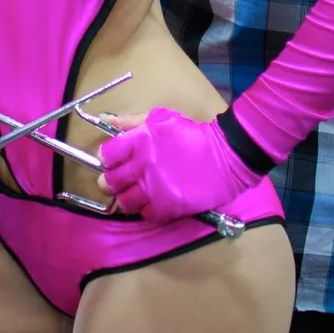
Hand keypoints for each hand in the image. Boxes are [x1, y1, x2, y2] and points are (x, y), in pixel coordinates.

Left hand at [98, 107, 259, 222]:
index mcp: (139, 141)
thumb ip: (133, 121)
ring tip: (135, 193)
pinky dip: (145, 210)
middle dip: (110, 181)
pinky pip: (145, 214)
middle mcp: (143, 165)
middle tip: (120, 180)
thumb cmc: (192, 134)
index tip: (113, 161)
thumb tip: (108, 121)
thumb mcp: (162, 118)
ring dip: (126, 198)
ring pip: (124, 202)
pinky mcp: (169, 207)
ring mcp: (155, 188)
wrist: (226, 156)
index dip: (107, 159)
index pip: (107, 155)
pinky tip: (153, 202)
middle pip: (110, 181)